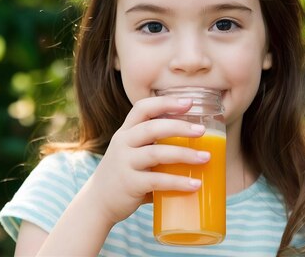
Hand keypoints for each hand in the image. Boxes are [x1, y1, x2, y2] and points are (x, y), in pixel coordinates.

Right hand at [86, 96, 208, 224]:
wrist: (98, 202)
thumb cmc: (125, 174)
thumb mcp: (132, 152)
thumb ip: (154, 145)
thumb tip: (194, 143)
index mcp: (126, 132)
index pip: (143, 108)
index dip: (166, 103)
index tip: (189, 102)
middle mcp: (123, 143)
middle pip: (153, 127)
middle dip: (180, 126)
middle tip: (202, 130)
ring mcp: (125, 163)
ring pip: (157, 153)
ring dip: (184, 154)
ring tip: (205, 158)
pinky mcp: (130, 184)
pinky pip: (157, 180)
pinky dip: (178, 182)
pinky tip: (195, 184)